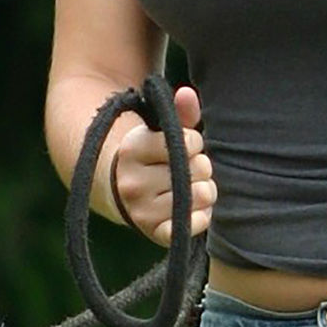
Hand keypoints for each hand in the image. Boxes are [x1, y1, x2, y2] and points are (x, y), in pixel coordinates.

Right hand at [108, 85, 216, 245]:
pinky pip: (195, 223)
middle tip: (186, 169)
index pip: (189, 142)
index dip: (193, 142)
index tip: (183, 146)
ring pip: (202, 195)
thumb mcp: (161, 130)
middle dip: (201, 166)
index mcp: (131, 149)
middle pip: (199, 169)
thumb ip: (180, 112)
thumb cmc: (151, 155)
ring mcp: (142, 211)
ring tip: (190, 186)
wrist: (122, 191)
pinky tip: (191, 207)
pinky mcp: (154, 233)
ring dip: (204, 190)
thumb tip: (187, 94)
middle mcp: (132, 182)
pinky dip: (202, 215)